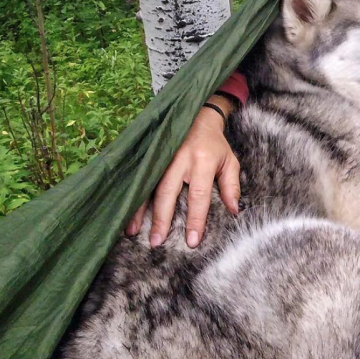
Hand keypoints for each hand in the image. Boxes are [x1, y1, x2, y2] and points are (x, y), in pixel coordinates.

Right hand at [124, 97, 240, 247]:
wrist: (197, 116)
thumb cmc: (215, 144)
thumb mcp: (229, 161)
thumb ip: (231, 186)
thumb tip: (233, 210)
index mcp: (203, 160)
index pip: (199, 195)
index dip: (195, 219)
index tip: (192, 241)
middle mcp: (180, 158)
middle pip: (168, 192)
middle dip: (162, 219)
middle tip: (156, 242)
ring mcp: (162, 155)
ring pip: (149, 185)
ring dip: (139, 209)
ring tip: (132, 231)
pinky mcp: (151, 154)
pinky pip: (140, 177)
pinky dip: (132, 195)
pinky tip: (125, 211)